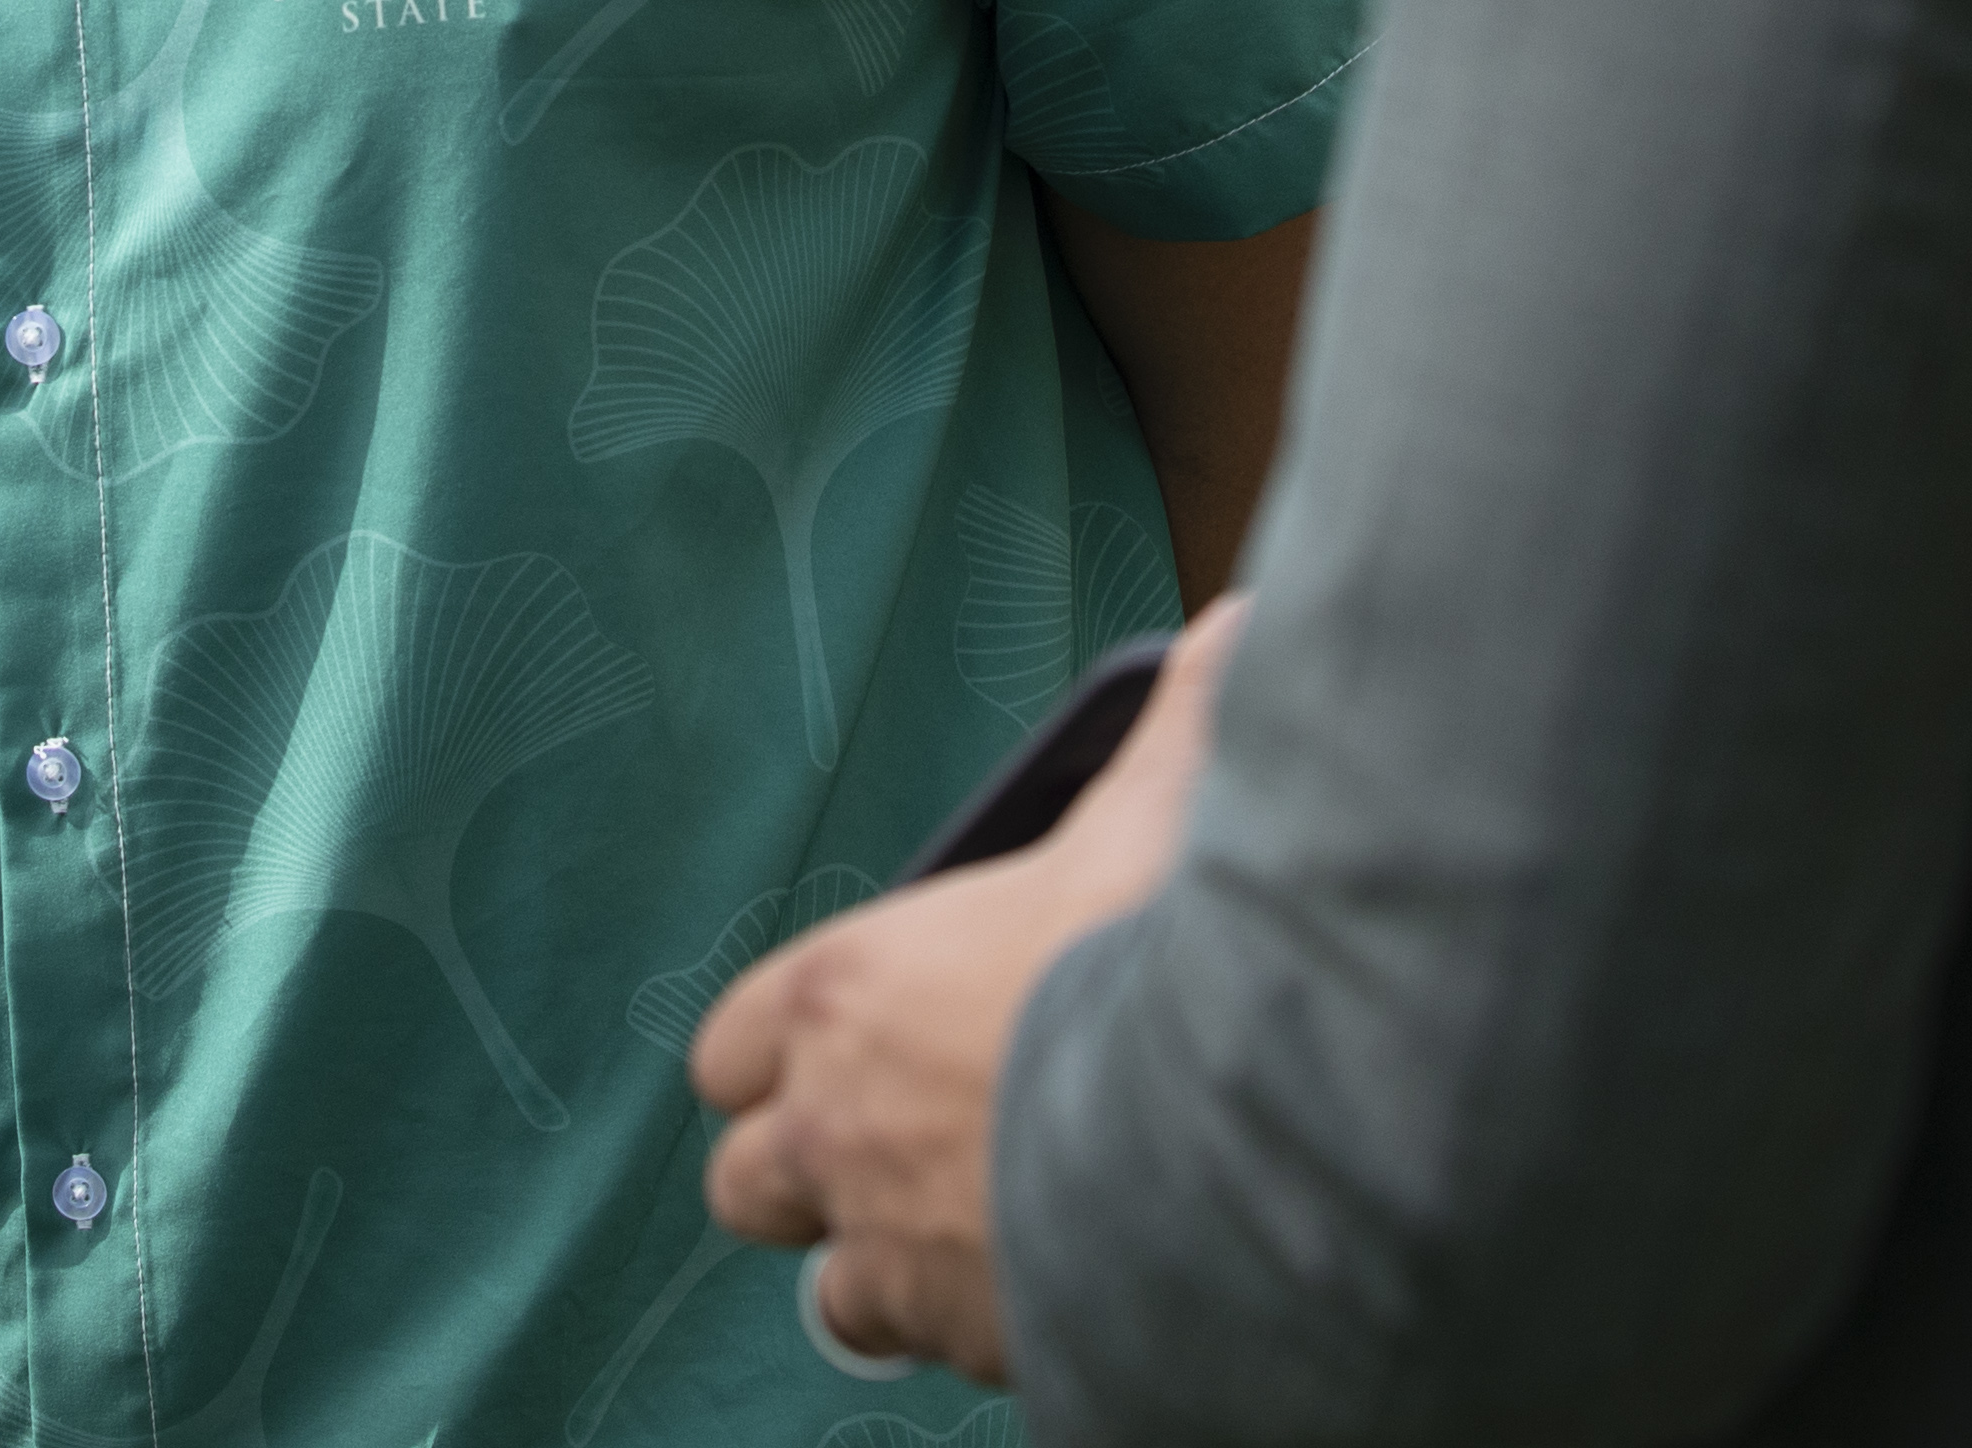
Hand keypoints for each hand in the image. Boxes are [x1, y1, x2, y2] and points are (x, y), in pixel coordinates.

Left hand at [692, 597, 1246, 1386]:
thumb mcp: (1154, 817)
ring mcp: (894, 1243)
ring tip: (982, 1231)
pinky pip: (934, 1348)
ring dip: (891, 1265)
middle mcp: (840, 1129)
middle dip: (810, 1177)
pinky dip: (978, 1325)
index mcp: (849, 995)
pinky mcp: (964, 1333)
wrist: (1222, 1139)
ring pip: (836, 1288)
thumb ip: (1183, 724)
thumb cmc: (1154, 966)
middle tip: (902, 1153)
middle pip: (743, 1184)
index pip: (729, 1049)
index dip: (780, 1056)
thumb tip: (1242, 623)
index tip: (837, 1054)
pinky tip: (1052, 1285)